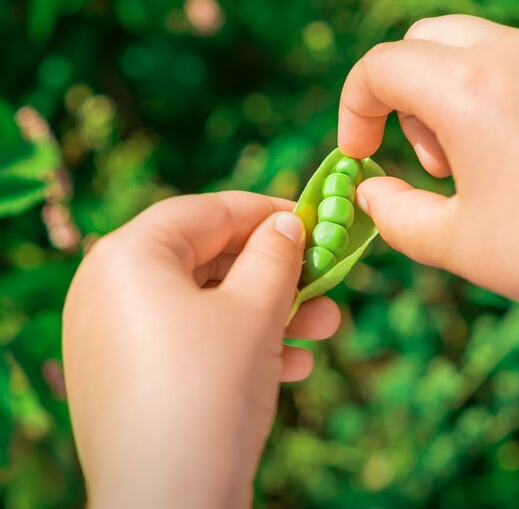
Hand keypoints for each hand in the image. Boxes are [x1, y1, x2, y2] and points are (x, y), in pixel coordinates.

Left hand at [63, 192, 339, 508]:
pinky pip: (193, 341)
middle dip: (276, 274)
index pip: (207, 212)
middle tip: (324, 279)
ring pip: (208, 305)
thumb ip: (276, 254)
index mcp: (127, 256)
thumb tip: (286, 224)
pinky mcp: (131, 377)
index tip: (311, 218)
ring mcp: (117, 337)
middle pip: (209, 260)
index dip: (266, 211)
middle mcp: (110, 289)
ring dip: (269, 313)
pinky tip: (293, 363)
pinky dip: (242, 344)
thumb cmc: (210, 391)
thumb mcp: (255, 309)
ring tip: (322, 325)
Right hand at [339, 14, 518, 354]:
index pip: (380, 66)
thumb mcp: (450, 242)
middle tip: (430, 158)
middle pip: (425, 39)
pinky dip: (505, 96)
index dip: (354, 109)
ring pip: (479, 47)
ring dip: (455, 95)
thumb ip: (392, 212)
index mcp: (469, 89)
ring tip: (481, 164)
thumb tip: (371, 190)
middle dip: (403, 93)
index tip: (362, 152)